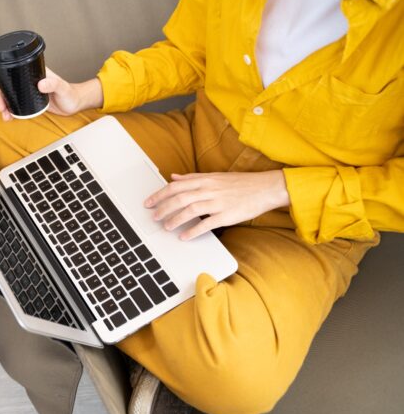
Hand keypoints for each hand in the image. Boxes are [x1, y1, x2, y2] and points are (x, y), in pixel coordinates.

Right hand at [0, 67, 102, 120]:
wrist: (74, 104)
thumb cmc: (70, 93)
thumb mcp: (62, 88)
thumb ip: (53, 84)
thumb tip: (41, 84)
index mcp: (35, 73)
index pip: (15, 68)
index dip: (1, 70)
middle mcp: (29, 81)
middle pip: (8, 85)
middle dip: (0, 95)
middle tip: (1, 106)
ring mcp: (29, 91)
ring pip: (11, 96)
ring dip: (4, 105)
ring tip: (5, 115)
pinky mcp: (30, 102)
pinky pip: (17, 105)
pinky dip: (11, 110)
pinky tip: (9, 117)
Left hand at [144, 170, 289, 240]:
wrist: (265, 188)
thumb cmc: (240, 184)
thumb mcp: (214, 176)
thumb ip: (192, 178)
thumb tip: (173, 177)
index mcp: (205, 179)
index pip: (175, 186)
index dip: (159, 195)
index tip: (149, 202)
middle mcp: (209, 189)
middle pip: (179, 198)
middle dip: (163, 208)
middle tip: (153, 216)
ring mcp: (218, 202)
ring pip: (190, 209)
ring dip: (175, 219)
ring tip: (166, 227)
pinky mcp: (227, 215)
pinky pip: (206, 224)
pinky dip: (193, 230)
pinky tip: (184, 236)